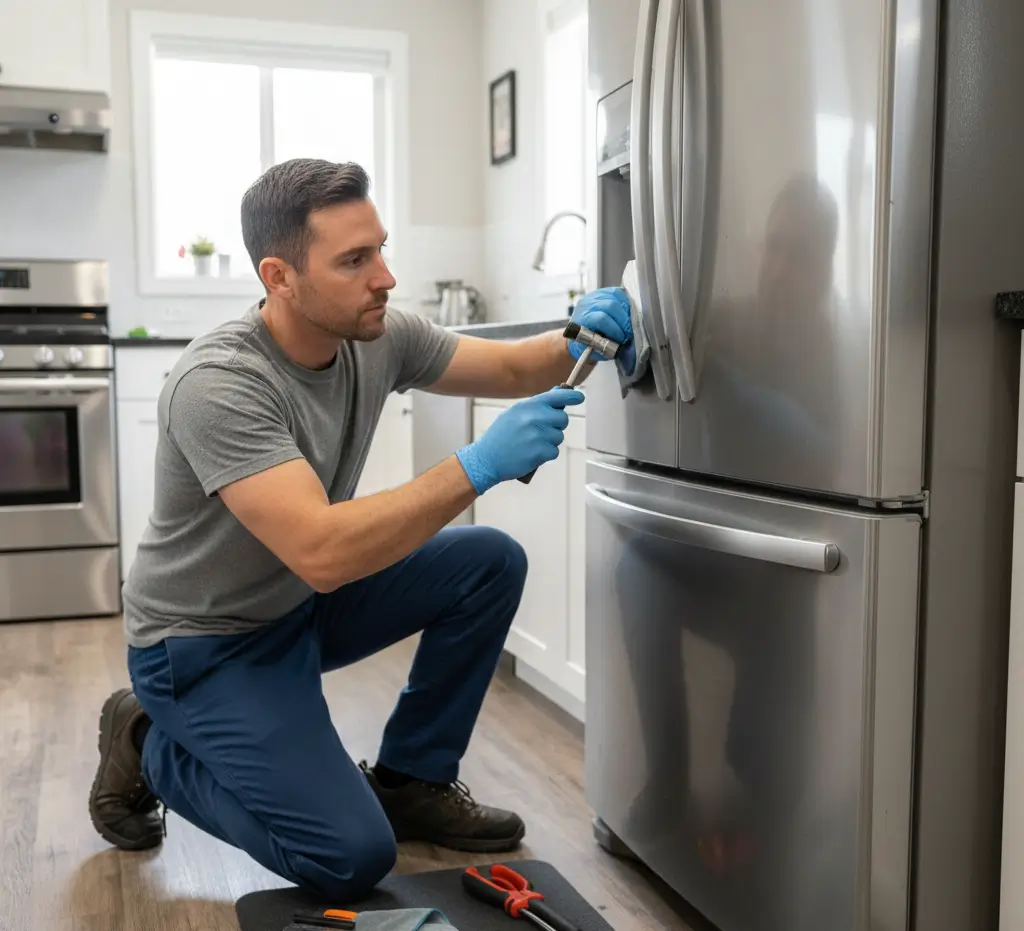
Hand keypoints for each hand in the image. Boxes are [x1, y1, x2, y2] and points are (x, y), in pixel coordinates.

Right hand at [456, 387, 583, 492]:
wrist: (486, 459)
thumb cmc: (499, 437)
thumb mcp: (513, 414)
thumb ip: (535, 406)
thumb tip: (556, 395)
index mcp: (527, 406)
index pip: (556, 396)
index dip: (571, 396)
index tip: (579, 397)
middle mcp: (534, 417)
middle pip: (562, 419)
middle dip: (556, 426)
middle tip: (541, 433)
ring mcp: (538, 434)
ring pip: (559, 437)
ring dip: (549, 442)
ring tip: (531, 445)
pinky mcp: (540, 451)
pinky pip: (554, 451)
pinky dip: (546, 455)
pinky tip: (531, 454)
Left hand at [569, 287, 634, 374]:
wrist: (576, 334)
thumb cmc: (585, 344)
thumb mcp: (594, 350)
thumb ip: (607, 348)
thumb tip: (623, 347)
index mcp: (582, 318)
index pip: (601, 319)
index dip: (615, 329)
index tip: (622, 338)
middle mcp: (587, 304)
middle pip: (611, 305)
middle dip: (623, 320)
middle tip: (628, 331)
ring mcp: (594, 295)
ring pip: (616, 295)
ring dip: (626, 310)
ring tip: (628, 323)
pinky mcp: (602, 292)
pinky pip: (617, 292)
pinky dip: (625, 302)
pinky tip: (626, 313)